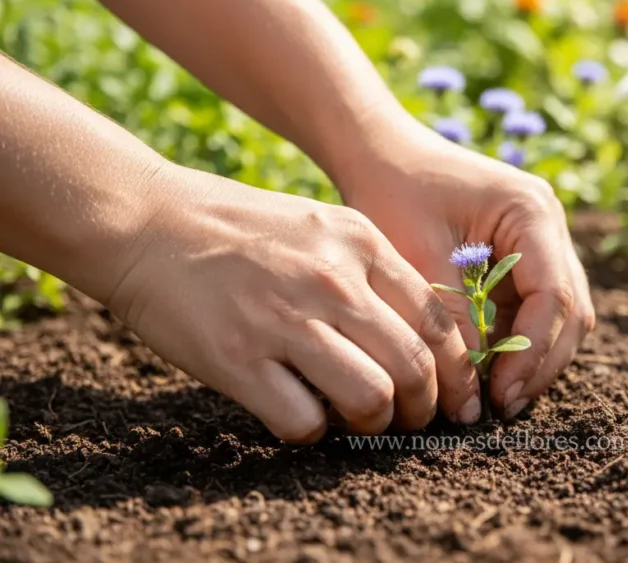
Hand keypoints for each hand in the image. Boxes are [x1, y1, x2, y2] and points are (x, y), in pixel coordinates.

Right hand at [106, 164, 480, 442]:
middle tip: (411, 420)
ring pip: (371, 398)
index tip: (455, 399)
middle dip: (423, 408)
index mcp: (361, 243)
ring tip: (359, 420)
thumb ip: (370, 272)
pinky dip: (310, 431)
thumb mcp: (322, 226)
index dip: (456, 372)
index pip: (437, 320)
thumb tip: (416, 338)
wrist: (147, 220)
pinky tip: (299, 414)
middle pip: (414, 366)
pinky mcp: (237, 358)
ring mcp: (285, 319)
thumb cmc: (240, 229)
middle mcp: (332, 280)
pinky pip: (302, 421)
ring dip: (373, 423)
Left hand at [339, 126, 596, 419]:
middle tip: (501, 407)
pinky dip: (520, 341)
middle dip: (540, 362)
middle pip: (570, 309)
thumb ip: (456, 319)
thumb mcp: (419, 259)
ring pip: (562, 315)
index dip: (532, 353)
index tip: (498, 396)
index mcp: (531, 211)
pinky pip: (537, 308)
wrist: (379, 153)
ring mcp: (543, 239)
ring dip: (535, 357)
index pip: (554, 295)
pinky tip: (492, 371)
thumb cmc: (392, 192)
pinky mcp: (526, 255)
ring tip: (497, 397)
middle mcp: (550, 224)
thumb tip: (476, 389)